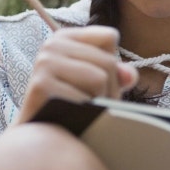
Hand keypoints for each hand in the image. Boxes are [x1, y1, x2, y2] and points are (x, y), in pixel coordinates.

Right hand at [14, 26, 137, 123]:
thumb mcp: (97, 83)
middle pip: (108, 62)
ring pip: (100, 78)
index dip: (113, 64)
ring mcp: (44, 62)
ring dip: (99, 102)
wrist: (39, 132)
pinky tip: (72, 118)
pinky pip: (84, 98)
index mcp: (65, 37)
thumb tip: (130, 76)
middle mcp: (52, 44)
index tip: (98, 82)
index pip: (109, 37)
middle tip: (92, 105)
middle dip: (109, 89)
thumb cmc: (70, 103)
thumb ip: (118, 74)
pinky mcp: (41, 85)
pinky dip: (85, 114)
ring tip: (83, 111)